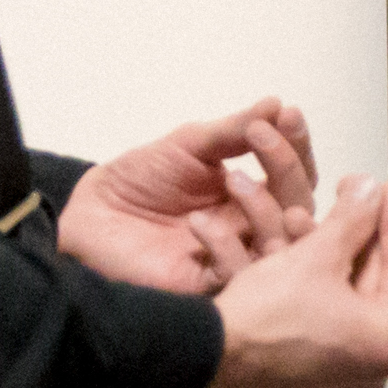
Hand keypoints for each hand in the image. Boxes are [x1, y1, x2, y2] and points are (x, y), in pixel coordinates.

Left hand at [57, 97, 320, 292]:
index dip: (297, 145)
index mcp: (250, 194)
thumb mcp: (188, 144)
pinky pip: (236, 272)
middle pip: (298, 207)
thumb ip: (233, 130)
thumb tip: (278, 103)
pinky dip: (225, 246)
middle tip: (261, 138)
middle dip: (287, 168)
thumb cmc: (136, 181)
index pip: (295, 175)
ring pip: (280, 243)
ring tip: (233, 178)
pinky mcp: (205, 284)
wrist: (89, 216)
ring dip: (266, 206)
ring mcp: (232, 255)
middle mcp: (249, 227)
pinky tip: (197, 223)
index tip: (289, 115)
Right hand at [199, 175, 387, 387]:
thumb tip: (374, 191)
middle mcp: (371, 364)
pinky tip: (299, 245)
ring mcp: (339, 371)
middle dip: (358, 232)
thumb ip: (353, 219)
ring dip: (329, 251)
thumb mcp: (316, 255)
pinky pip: (322, 313)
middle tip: (352, 194)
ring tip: (312, 213)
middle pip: (375, 280)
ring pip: (344, 294)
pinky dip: (312, 280)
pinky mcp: (308, 369)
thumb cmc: (263, 318)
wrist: (201, 358)